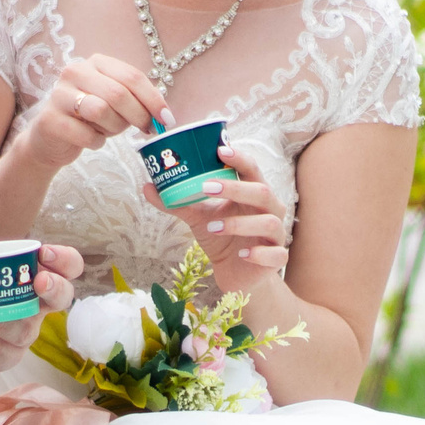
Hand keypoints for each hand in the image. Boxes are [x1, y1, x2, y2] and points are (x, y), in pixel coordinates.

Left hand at [0, 243, 82, 374]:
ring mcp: (20, 334)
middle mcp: (33, 307)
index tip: (44, 253)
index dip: (64, 261)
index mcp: (31, 277)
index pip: (66, 267)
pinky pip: (2, 354)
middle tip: (39, 282)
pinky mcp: (2, 357)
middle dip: (56, 289)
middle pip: (62, 298)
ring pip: (26, 331)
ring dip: (2, 321)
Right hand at [17, 55, 171, 171]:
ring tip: (108, 131)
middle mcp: (75, 72)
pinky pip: (86, 134)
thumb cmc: (89, 119)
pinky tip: (92, 140)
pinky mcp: (50, 119)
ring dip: (114, 128)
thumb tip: (164, 115)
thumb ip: (136, 101)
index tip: (167, 120)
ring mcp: (59, 94)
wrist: (50, 139)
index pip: (132, 76)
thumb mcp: (114, 103)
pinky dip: (96, 142)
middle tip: (146, 131)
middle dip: (138, 116)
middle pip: (118, 93)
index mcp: (96, 62)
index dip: (153, 99)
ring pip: (101, 111)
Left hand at [145, 143, 285, 294]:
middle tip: (207, 186)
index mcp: (252, 194)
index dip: (239, 158)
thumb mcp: (198, 218)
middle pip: (262, 192)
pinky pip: (276, 254)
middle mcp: (269, 210)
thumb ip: (177, 204)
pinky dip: (259, 253)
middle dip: (236, 188)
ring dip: (240, 223)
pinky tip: (242, 254)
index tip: (220, 150)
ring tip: (212, 227)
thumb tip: (147, 186)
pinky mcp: (277, 259)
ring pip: (268, 222)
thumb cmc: (221, 238)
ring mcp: (275, 234)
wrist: (236, 274)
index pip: (251, 170)